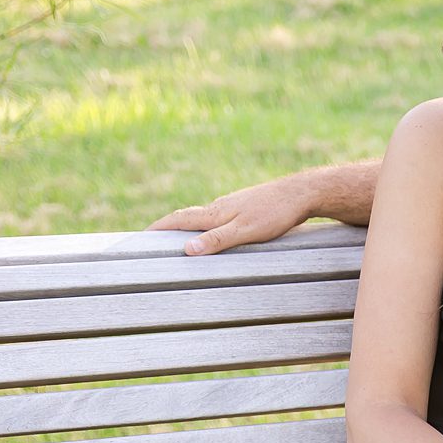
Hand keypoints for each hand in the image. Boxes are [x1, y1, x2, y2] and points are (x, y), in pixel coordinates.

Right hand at [148, 177, 313, 254]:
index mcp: (216, 213)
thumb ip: (217, 240)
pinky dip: (206, 225)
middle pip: (187, 217)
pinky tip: (213, 231)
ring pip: (203, 216)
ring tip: (175, 239)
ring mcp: (233, 205)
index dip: (158, 228)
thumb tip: (186, 249)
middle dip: (167, 227)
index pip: (178, 219)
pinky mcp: (246, 207)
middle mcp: (220, 206)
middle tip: (150, 238)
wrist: (303, 193)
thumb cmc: (276, 213)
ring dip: (186, 226)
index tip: (140, 236)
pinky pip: (218, 217)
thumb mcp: (246, 231)